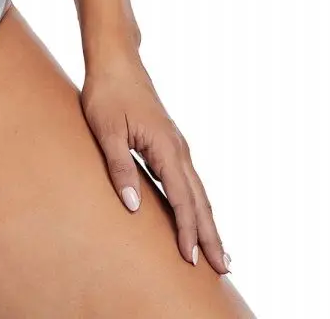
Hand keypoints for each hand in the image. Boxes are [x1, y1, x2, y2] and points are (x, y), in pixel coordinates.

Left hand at [80, 49, 230, 274]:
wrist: (116, 60)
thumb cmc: (107, 93)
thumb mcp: (106, 130)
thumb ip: (119, 167)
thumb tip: (134, 207)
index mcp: (165, 147)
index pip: (181, 198)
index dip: (187, 230)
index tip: (192, 259)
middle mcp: (178, 148)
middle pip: (199, 199)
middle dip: (211, 235)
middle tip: (223, 269)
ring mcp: (176, 145)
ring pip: (198, 191)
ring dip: (209, 222)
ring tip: (220, 252)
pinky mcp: (169, 143)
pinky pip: (189, 180)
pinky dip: (197, 203)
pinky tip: (197, 216)